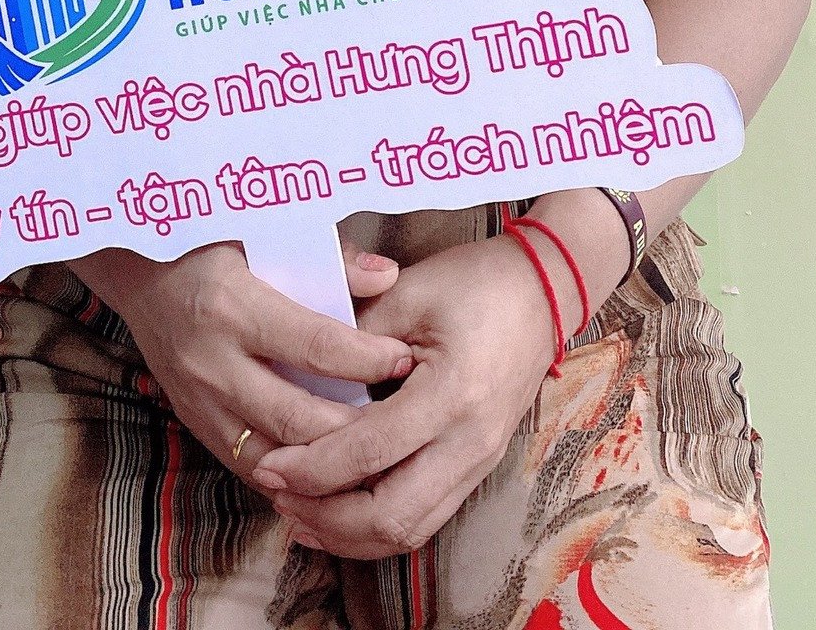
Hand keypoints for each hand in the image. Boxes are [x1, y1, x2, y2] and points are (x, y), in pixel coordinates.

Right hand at [71, 240, 413, 487]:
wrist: (138, 270)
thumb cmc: (209, 242)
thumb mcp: (262, 231)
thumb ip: (328, 255)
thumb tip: (387, 278)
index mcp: (232, 306)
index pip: (315, 345)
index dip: (366, 358)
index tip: (403, 358)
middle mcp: (212, 362)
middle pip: (297, 415)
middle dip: (356, 425)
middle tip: (401, 419)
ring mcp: (199, 401)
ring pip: (274, 456)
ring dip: (325, 462)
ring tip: (372, 453)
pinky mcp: (194, 424)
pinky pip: (248, 465)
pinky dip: (290, 473)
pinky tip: (327, 469)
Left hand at [251, 236, 555, 558]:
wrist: (545, 289)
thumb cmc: (476, 281)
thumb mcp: (410, 291)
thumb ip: (353, 333)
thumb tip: (299, 376)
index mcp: (453, 394)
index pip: (371, 451)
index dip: (313, 468)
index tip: (270, 464)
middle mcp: (471, 442)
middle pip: (391, 515)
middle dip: (325, 516)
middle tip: (278, 494)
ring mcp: (479, 461)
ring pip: (409, 531)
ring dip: (348, 533)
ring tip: (298, 514)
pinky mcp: (478, 467)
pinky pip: (425, 519)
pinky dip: (377, 527)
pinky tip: (339, 515)